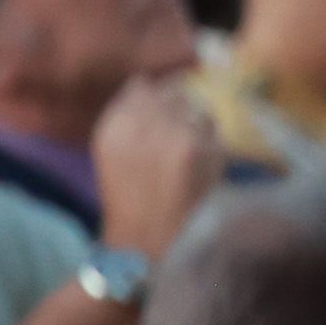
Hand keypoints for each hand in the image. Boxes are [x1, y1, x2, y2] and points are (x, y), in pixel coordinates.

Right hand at [90, 75, 223, 259]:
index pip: (142, 86)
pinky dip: (211, 144)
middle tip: (176, 148)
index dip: (156, 100)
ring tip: (185, 160)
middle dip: (178, 114)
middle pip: (173, 94)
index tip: (161, 122)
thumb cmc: (132, 197)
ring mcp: (170, 135)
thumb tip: (149, 80)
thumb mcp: (114, 152)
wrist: (147, 244)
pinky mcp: (199, 149)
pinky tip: (199, 169)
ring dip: (197, 128)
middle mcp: (138, 126)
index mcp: (112, 127)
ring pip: (197, 107)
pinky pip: (213, 129)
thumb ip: (128, 113)